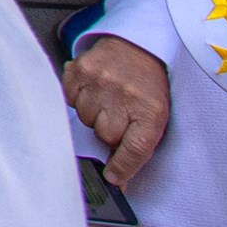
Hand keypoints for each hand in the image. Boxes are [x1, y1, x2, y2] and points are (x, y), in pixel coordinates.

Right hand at [65, 37, 171, 186]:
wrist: (138, 46)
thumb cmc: (147, 87)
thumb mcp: (155, 117)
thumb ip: (138, 147)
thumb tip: (116, 180)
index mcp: (150, 111)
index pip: (135, 148)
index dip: (122, 167)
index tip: (113, 178)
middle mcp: (124, 95)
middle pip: (104, 135)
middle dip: (108, 132)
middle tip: (117, 117)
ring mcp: (101, 80)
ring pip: (84, 117)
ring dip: (93, 114)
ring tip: (106, 100)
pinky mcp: (81, 68)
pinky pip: (70, 98)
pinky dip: (79, 97)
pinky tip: (93, 89)